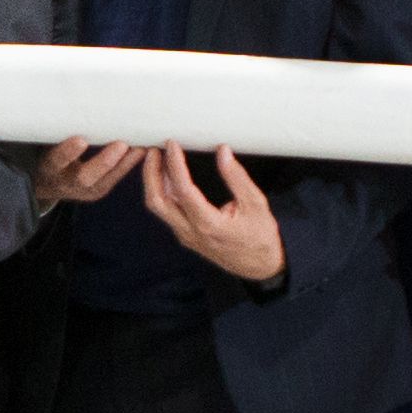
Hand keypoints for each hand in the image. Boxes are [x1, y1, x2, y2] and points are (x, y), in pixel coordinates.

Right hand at [35, 136, 149, 208]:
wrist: (51, 181)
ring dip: (125, 163)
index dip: (69, 152)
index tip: (81, 140)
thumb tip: (78, 100)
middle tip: (122, 145)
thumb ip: (61, 129)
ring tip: (141, 147)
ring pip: (106, 181)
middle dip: (104, 162)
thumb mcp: (49, 142)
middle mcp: (67, 182)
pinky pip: (115, 178)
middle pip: (85, 177)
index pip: (57, 159)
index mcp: (51, 167)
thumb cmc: (53, 151)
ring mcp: (84, 190)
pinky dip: (128, 164)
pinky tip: (142, 151)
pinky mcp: (98, 190)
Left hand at [136, 144, 283, 285]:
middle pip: (158, 201)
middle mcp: (192, 232)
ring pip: (159, 208)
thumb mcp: (256, 204)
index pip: (183, 190)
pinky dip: (162, 191)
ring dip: (153, 182)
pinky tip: (168, 175)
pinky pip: (167, 212)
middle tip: (154, 149)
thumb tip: (223, 152)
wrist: (260, 267)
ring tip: (157, 158)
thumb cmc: (260, 235)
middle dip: (150, 173)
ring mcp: (186, 236)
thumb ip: (237, 178)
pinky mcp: (186, 235)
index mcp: (210, 225)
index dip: (175, 164)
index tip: (172, 145)